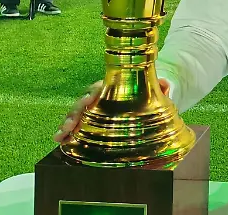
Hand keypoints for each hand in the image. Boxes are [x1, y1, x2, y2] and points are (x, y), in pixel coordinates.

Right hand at [55, 79, 172, 142]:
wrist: (147, 98)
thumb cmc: (149, 93)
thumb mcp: (156, 91)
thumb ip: (161, 89)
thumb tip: (167, 86)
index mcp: (113, 86)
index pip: (100, 87)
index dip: (93, 93)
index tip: (88, 100)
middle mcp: (100, 97)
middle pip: (84, 103)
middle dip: (74, 113)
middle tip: (68, 126)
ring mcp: (94, 110)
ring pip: (78, 115)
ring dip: (67, 125)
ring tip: (59, 137)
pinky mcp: (92, 123)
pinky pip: (78, 127)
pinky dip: (69, 134)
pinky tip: (61, 142)